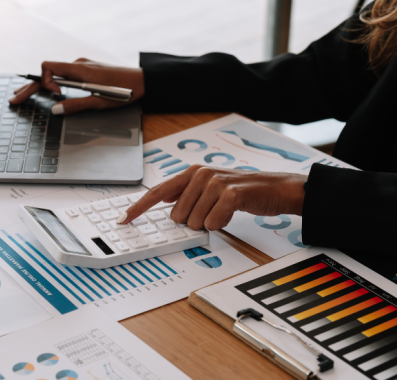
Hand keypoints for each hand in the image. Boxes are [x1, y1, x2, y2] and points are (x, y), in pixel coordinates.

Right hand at [9, 58, 144, 114]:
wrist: (144, 81)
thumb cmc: (125, 91)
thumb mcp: (100, 102)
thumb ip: (76, 105)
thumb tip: (55, 110)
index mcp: (80, 70)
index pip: (49, 67)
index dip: (45, 82)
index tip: (55, 96)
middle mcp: (78, 65)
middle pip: (47, 73)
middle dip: (30, 86)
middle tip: (15, 99)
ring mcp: (82, 66)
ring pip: (54, 73)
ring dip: (39, 84)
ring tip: (23, 95)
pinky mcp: (86, 70)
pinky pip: (63, 74)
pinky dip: (51, 82)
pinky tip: (46, 91)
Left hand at [117, 165, 306, 230]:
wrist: (273, 189)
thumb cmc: (240, 191)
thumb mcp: (209, 187)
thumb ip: (185, 192)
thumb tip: (163, 199)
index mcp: (191, 173)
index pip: (157, 192)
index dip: (139, 207)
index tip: (123, 218)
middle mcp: (200, 174)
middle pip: (177, 215)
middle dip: (193, 221)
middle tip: (212, 211)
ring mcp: (215, 183)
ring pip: (194, 222)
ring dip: (209, 223)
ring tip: (223, 210)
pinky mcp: (230, 194)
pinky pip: (212, 223)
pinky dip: (221, 224)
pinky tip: (231, 213)